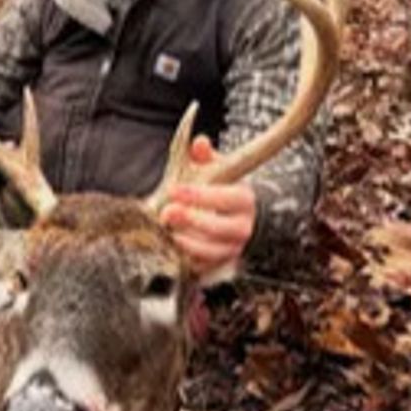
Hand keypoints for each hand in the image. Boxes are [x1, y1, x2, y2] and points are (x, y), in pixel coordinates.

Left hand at [158, 135, 255, 278]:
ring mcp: (232, 248)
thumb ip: (206, 157)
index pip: (228, 198)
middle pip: (222, 228)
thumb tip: (199, 143)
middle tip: (167, 212)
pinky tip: (171, 249)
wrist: (239, 220)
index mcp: (244, 200)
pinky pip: (205, 267)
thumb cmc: (222, 191)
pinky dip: (188, 260)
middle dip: (192, 221)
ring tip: (167, 232)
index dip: (201, 195)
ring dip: (188, 243)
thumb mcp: (217, 170)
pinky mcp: (220, 265)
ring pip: (214, 251)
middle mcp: (243, 226)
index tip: (175, 190)